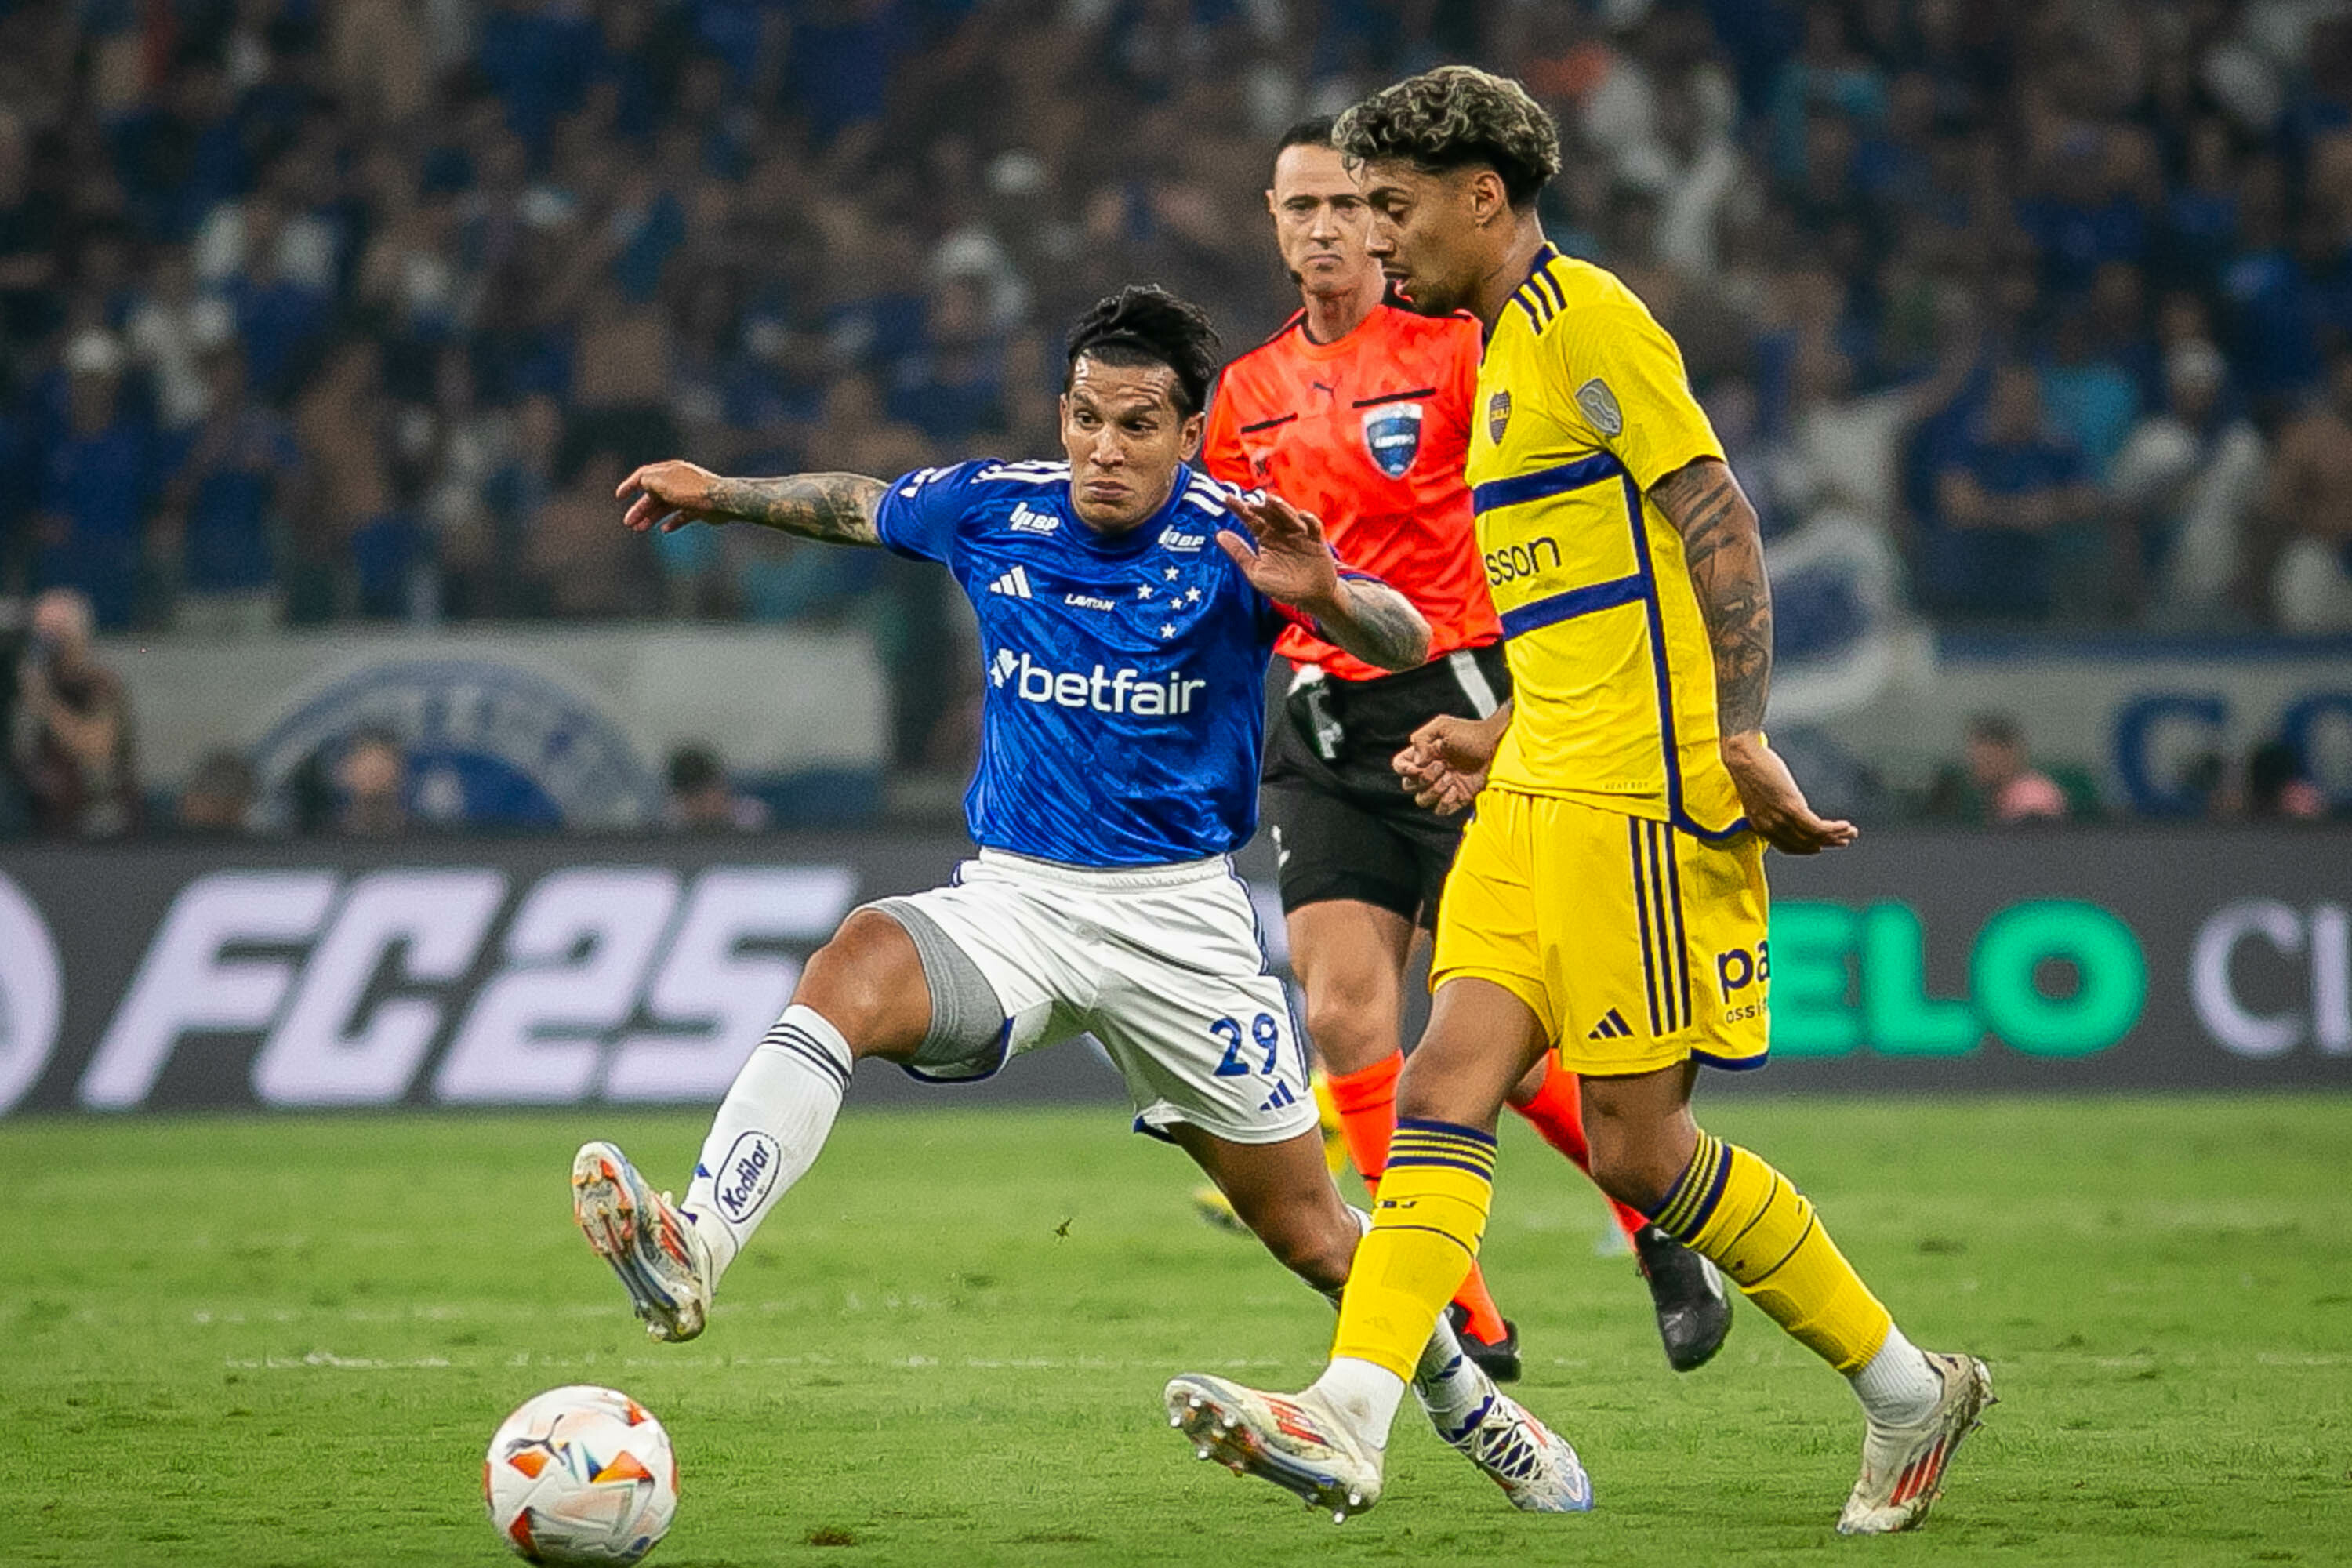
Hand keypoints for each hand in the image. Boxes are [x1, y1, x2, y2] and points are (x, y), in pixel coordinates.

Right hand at [618, 459, 724, 531]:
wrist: (721, 500)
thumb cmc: (690, 490)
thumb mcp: (661, 482)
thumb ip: (646, 480)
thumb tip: (641, 483)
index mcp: (669, 470)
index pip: (644, 475)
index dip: (630, 485)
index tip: (619, 496)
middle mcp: (678, 481)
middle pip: (654, 495)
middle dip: (640, 509)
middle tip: (628, 523)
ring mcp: (689, 495)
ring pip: (665, 507)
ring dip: (651, 518)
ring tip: (639, 530)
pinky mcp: (699, 509)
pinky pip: (682, 516)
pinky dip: (672, 522)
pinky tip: (665, 530)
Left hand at [1216, 490, 1340, 611]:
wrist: (1309, 598)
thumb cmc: (1281, 586)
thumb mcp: (1255, 571)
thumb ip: (1239, 553)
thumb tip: (1219, 535)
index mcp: (1265, 537)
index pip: (1250, 519)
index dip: (1239, 508)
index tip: (1226, 498)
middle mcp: (1281, 532)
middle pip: (1269, 514)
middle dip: (1260, 507)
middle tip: (1250, 502)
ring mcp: (1299, 534)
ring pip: (1289, 516)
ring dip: (1281, 508)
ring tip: (1271, 501)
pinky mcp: (1316, 540)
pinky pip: (1314, 527)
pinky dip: (1309, 520)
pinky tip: (1302, 515)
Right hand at [1393, 712, 1502, 815]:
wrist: (1496, 746)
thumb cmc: (1471, 733)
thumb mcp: (1443, 726)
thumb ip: (1421, 738)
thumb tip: (1416, 762)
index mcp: (1424, 755)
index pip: (1400, 767)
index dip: (1404, 770)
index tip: (1418, 765)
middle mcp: (1430, 772)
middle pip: (1408, 786)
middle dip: (1424, 778)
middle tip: (1443, 765)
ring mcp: (1443, 786)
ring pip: (1422, 800)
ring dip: (1434, 790)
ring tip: (1451, 777)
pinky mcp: (1457, 799)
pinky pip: (1440, 811)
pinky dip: (1444, 803)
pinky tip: (1456, 790)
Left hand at [1721, 732, 1857, 853]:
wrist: (1741, 755)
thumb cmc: (1749, 768)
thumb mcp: (1758, 795)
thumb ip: (1770, 807)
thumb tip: (1786, 806)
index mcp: (1760, 826)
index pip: (1787, 846)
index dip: (1806, 848)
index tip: (1820, 846)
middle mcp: (1770, 827)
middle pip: (1804, 844)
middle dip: (1827, 844)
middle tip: (1842, 841)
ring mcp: (1781, 819)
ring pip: (1814, 837)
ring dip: (1836, 837)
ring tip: (1850, 833)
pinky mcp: (1792, 808)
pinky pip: (1818, 827)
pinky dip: (1834, 828)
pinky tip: (1845, 825)